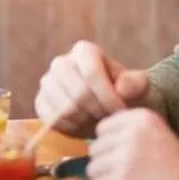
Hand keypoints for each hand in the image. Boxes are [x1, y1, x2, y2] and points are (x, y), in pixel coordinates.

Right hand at [34, 41, 151, 134]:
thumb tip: (121, 88)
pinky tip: (84, 126)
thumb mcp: (137, 87)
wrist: (105, 105)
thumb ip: (135, 83)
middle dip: (97, 111)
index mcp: (85, 51)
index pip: (92, 74)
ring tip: (99, 122)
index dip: (108, 97)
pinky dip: (71, 128)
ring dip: (85, 121)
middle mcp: (61, 62)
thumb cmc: (123, 93)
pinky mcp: (41, 101)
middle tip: (109, 120)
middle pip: (77, 93)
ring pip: (64, 109)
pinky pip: (52, 120)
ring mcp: (47, 82)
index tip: (121, 112)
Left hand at [86, 108, 178, 179]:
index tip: (128, 156)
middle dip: (106, 161)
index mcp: (142, 117)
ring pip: (93, 166)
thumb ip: (128, 130)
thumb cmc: (173, 168)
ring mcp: (126, 156)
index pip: (103, 127)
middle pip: (96, 146)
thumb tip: (93, 139)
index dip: (111, 144)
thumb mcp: (156, 135)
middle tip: (128, 173)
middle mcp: (133, 132)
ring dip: (106, 178)